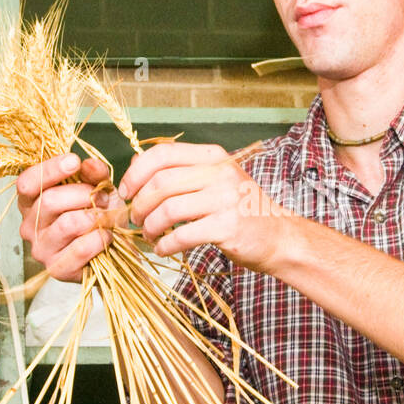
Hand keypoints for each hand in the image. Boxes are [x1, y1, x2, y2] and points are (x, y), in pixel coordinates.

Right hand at [16, 152, 126, 281]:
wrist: (114, 251)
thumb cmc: (99, 215)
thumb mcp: (98, 188)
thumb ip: (93, 174)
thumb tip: (89, 164)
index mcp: (31, 202)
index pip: (27, 182)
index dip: (50, 170)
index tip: (74, 162)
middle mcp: (29, 226)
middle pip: (49, 201)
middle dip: (83, 195)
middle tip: (103, 198)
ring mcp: (41, 249)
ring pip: (67, 224)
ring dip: (95, 217)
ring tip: (107, 217)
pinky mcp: (57, 269)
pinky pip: (81, 248)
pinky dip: (100, 238)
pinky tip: (107, 236)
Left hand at [118, 142, 294, 273]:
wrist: (278, 237)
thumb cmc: (241, 210)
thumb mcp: (215, 180)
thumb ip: (182, 172)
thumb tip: (135, 167)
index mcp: (213, 156)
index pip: (162, 154)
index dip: (136, 172)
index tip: (125, 191)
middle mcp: (219, 173)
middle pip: (160, 183)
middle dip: (138, 204)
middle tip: (134, 219)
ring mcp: (225, 199)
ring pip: (167, 210)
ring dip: (149, 226)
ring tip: (148, 235)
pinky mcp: (227, 227)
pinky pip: (182, 235)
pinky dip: (165, 244)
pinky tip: (163, 249)